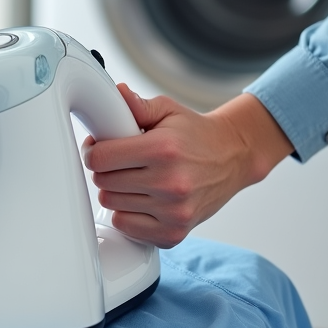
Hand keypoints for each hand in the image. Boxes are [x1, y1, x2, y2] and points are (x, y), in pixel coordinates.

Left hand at [81, 85, 294, 247]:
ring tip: (134, 179)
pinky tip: (142, 199)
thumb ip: (137, 105)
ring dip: (116, 191)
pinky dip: (127, 213)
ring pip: (111, 204)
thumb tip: (114, 95)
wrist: (233, 158)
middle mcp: (170, 182)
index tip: (99, 148)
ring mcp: (173, 211)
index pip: (101, 158)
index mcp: (164, 149)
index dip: (93, 151)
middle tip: (121, 162)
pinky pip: (126, 226)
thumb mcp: (168, 110)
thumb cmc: (197, 135)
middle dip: (106, 169)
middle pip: (103, 182)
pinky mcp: (174, 232)